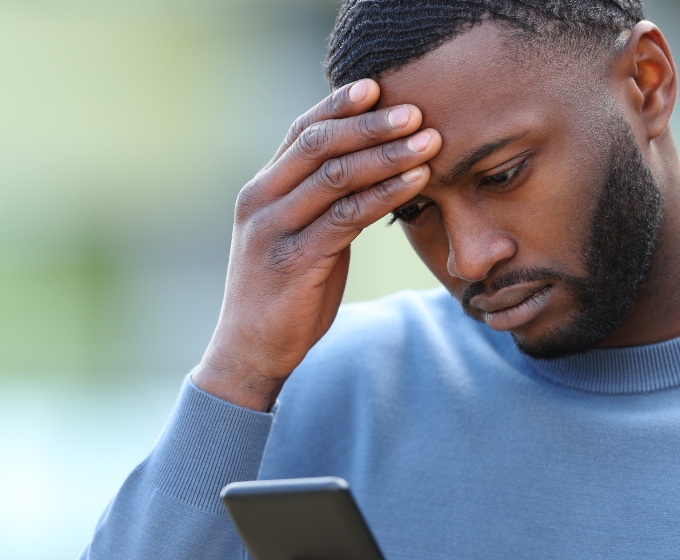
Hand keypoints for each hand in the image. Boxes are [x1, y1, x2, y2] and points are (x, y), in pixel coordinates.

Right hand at [193, 79, 441, 410]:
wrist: (250, 353)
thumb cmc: (284, 295)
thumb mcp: (301, 238)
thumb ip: (323, 203)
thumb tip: (371, 169)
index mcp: (262, 190)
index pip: (302, 133)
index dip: (339, 106)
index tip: (378, 86)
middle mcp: (261, 201)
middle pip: (319, 144)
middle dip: (370, 123)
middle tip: (416, 109)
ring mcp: (274, 230)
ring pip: (335, 176)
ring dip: (387, 154)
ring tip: (429, 140)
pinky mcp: (294, 261)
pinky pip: (346, 217)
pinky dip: (385, 195)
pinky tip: (417, 183)